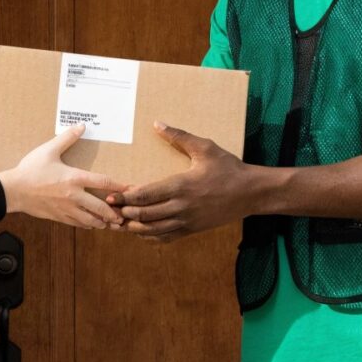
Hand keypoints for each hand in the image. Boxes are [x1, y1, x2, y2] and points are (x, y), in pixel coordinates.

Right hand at [0, 123, 122, 229]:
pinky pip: (78, 224)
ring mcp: (67, 209)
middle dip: (114, 213)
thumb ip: (67, 138)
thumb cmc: (30, 170)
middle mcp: (74, 196)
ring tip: (112, 223)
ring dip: (103, 222)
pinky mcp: (59, 217)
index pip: (103, 182)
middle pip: (101, 207)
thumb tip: (81, 125)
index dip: (119, 186)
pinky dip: (88, 225)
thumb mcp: (49, 150)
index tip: (131, 189)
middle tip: (124, 216)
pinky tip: (93, 225)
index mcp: (74, 178)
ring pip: (91, 220)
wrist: (12, 191)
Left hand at [108, 123, 270, 240]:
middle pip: (144, 215)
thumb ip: (180, 137)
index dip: (125, 198)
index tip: (112, 196)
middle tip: (110, 209)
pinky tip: (141, 232)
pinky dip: (150, 236)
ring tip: (119, 223)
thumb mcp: (205, 148)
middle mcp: (182, 206)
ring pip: (153, 230)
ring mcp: (187, 221)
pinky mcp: (193, 229)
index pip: (145, 195)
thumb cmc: (229, 168)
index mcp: (181, 185)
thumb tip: (157, 124)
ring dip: (134, 228)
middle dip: (124, 213)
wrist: (252, 193)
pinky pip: (166, 237)